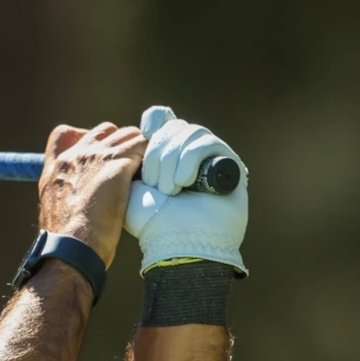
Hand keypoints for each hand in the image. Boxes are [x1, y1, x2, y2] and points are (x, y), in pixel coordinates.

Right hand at [36, 123, 147, 268]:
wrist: (72, 248)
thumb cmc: (67, 241)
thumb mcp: (54, 211)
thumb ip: (64, 194)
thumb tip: (77, 199)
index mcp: (56, 167)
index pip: (64, 134)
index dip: (87, 137)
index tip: (100, 151)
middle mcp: (76, 155)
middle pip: (105, 130)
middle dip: (120, 143)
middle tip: (132, 165)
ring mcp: (97, 157)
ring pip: (128, 134)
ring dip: (140, 149)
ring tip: (147, 170)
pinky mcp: (118, 164)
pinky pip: (143, 145)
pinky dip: (152, 156)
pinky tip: (155, 174)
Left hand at [124, 106, 248, 275]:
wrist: (176, 242)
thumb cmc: (151, 221)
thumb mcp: (130, 185)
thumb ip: (132, 155)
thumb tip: (147, 124)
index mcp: (165, 154)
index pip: (160, 118)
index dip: (152, 125)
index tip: (143, 145)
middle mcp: (188, 152)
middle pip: (171, 126)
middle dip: (158, 154)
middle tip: (155, 186)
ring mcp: (210, 158)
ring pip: (188, 132)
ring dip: (172, 160)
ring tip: (170, 189)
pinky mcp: (228, 163)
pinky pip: (206, 142)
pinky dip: (190, 160)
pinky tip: (185, 182)